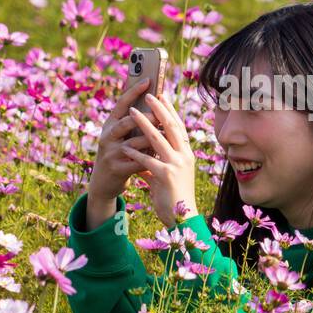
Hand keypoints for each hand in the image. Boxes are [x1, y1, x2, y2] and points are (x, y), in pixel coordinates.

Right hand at [86, 80, 157, 225]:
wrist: (104, 183)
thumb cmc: (119, 154)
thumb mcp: (122, 136)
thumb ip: (134, 122)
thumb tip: (156, 102)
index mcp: (110, 124)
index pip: (122, 103)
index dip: (134, 91)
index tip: (149, 79)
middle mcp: (107, 136)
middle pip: (126, 121)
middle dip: (145, 117)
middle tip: (160, 113)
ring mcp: (110, 152)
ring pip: (134, 142)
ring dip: (151, 139)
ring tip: (166, 136)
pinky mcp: (116, 168)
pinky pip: (137, 161)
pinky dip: (150, 158)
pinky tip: (161, 156)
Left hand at [120, 92, 198, 229]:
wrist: (183, 218)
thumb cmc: (175, 198)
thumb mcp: (169, 176)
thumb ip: (158, 165)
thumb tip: (146, 158)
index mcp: (187, 154)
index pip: (179, 127)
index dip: (170, 110)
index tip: (162, 96)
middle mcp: (184, 156)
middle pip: (171, 127)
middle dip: (159, 109)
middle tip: (149, 94)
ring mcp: (176, 165)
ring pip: (158, 139)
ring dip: (144, 124)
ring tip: (132, 111)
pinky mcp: (166, 176)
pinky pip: (147, 160)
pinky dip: (135, 152)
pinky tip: (125, 146)